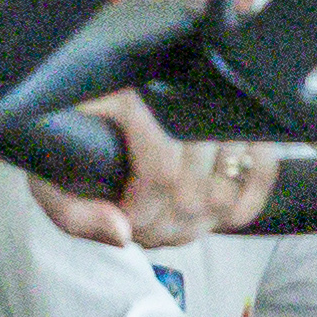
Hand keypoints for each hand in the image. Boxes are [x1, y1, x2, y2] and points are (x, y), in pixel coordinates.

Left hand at [48, 90, 271, 253]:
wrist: (107, 82)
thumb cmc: (78, 128)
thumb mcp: (54, 168)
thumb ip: (73, 210)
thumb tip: (122, 234)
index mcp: (135, 98)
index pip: (161, 175)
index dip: (145, 214)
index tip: (128, 223)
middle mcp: (186, 96)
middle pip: (195, 191)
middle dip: (168, 228)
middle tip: (147, 231)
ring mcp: (222, 106)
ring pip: (227, 190)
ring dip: (199, 224)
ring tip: (172, 223)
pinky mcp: (247, 117)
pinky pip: (262, 172)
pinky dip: (243, 204)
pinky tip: (215, 214)